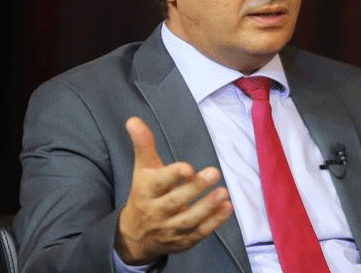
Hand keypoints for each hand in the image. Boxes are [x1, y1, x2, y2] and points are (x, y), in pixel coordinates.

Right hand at [114, 117, 233, 264]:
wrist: (135, 235)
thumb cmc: (144, 193)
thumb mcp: (142, 169)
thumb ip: (143, 145)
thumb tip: (133, 120)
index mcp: (146, 192)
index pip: (158, 184)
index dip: (172, 176)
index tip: (187, 167)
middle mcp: (156, 212)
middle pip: (176, 202)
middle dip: (195, 188)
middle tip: (214, 172)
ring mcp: (170, 229)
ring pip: (189, 220)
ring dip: (207, 207)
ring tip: (224, 193)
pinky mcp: (183, 241)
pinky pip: (199, 233)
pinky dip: (214, 222)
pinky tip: (227, 207)